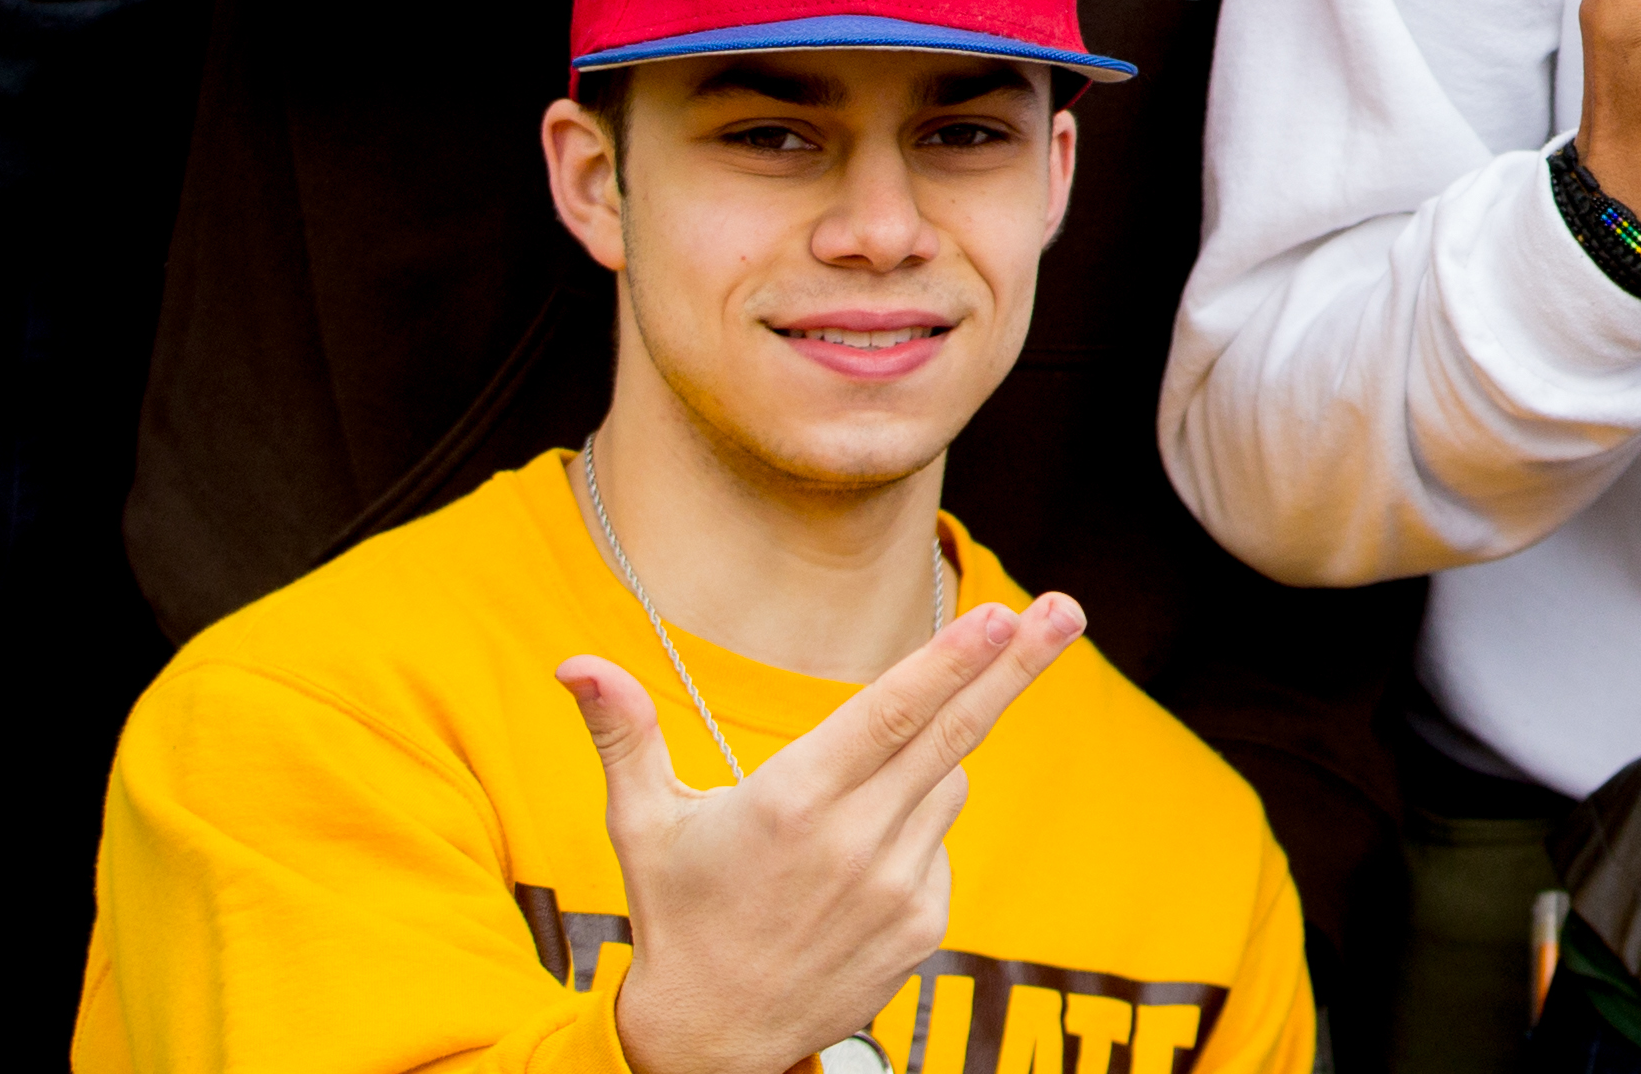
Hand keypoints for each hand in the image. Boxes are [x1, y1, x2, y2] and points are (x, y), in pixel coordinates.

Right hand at [568, 590, 1084, 1073]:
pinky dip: (916, 829)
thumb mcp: (641, 825)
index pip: (889, 715)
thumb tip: (575, 664)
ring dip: (929, 762)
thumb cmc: (676, 917)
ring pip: (946, 785)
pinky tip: (858, 860)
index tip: (1001, 613)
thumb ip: (624, 735)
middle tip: (1065, 611)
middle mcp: (852, 843)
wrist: (707, 1043)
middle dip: (1015, 668)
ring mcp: (895, 889)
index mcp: (791, 804)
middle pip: (952, 736)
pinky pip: (940, 845)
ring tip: (856, 797)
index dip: (950, 662)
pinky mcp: (921, 927)